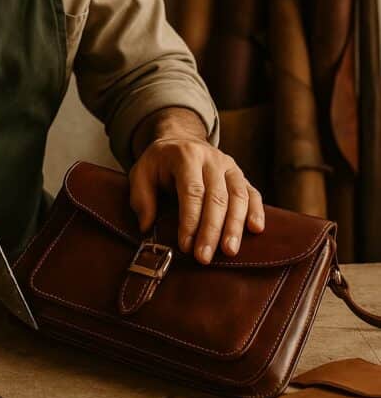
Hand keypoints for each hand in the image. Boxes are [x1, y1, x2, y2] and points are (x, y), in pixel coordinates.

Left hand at [129, 113, 264, 263]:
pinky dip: (256, 211)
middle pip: (217, 197)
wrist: (180, 139)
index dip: (190, 220)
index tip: (185, 246)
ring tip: (229, 251)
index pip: (192, 191)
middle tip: (204, 257)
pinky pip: (252, 193)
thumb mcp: (141, 172)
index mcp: (186, 156)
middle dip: (211, 230)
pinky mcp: (240, 175)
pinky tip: (256, 230)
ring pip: (238, 196)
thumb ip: (141, 198)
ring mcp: (229, 166)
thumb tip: (147, 228)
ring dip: (235, 226)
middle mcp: (211, 159)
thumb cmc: (160, 162)